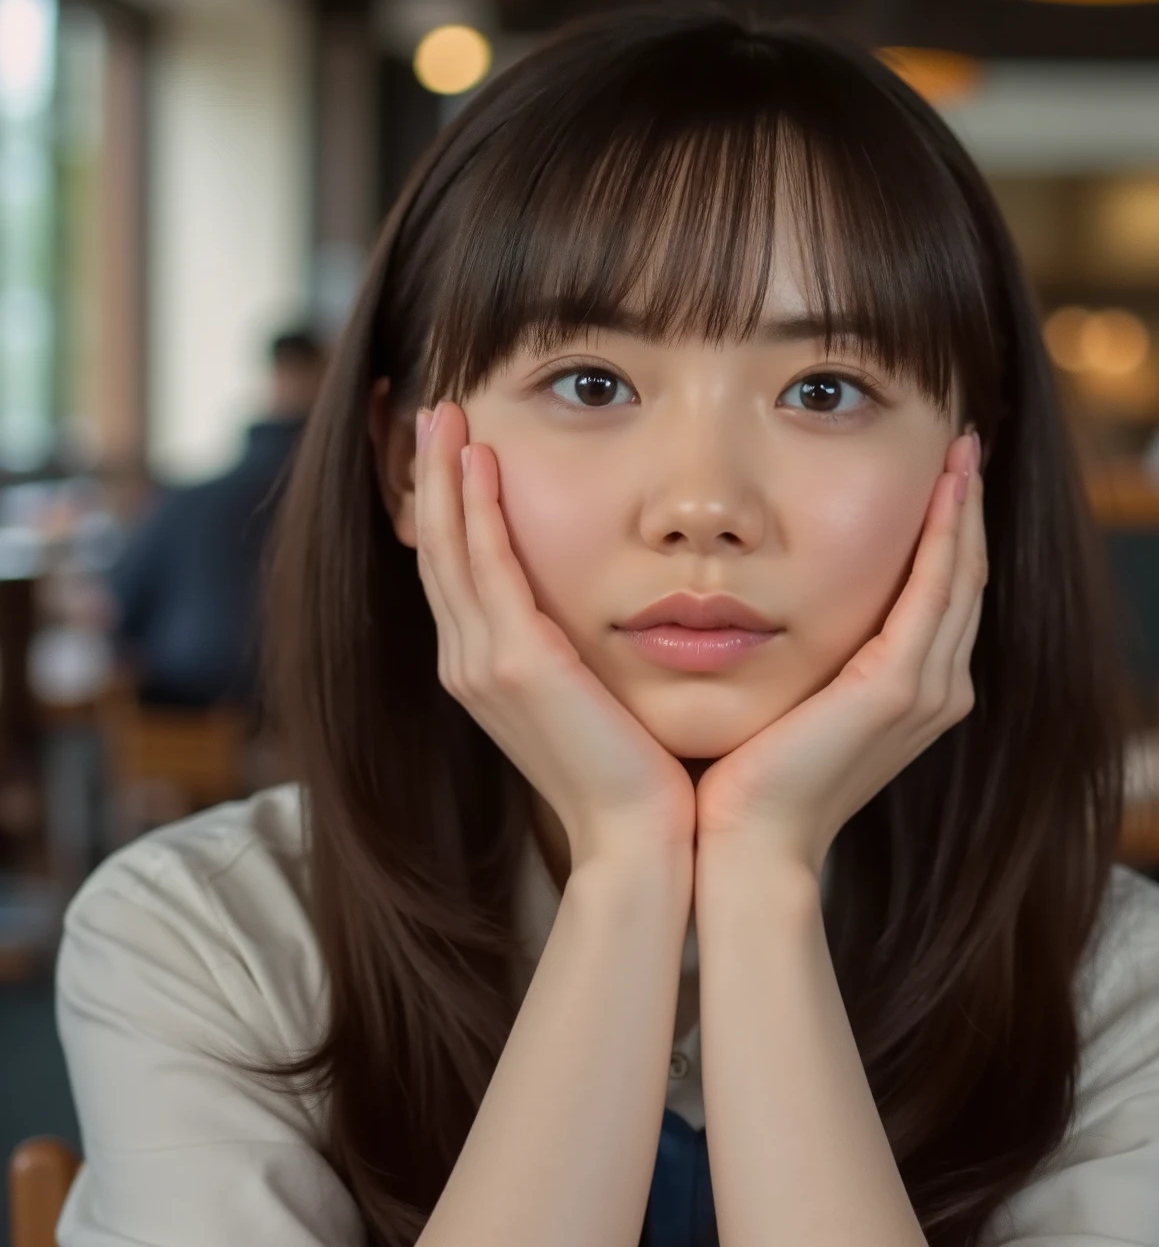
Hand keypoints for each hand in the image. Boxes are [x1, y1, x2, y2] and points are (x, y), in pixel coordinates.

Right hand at [413, 400, 696, 871]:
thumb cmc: (638, 774)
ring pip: (448, 547)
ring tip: (445, 412)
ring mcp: (483, 665)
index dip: (443, 506)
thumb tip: (606, 609)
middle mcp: (469, 664)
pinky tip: (478, 459)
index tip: (447, 449)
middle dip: (429, 475)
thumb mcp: (598, 696)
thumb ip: (583, 650)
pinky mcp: (513, 665)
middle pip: (435, 548)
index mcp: (485, 671)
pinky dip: (475, 509)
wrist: (642, 839)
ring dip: (443, 475)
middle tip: (430, 407)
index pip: (454, 570)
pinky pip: (485, 566)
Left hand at [694, 431, 986, 876]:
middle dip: (965, 508)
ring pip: (959, 576)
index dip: (948, 533)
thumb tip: (768, 601)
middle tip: (963, 442)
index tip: (940, 471)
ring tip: (960, 449)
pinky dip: (945, 534)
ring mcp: (925, 692)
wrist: (745, 845)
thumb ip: (802, 655)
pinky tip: (944, 486)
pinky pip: (935, 590)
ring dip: (963, 508)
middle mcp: (935, 693)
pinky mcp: (899, 688)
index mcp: (910, 696)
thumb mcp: (785, 699)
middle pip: (964, 578)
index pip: (942, 596)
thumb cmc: (746, 781)